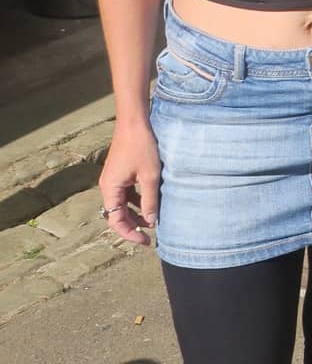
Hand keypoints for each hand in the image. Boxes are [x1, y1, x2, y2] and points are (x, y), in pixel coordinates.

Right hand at [98, 120, 160, 245]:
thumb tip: (151, 222)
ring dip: (135, 214)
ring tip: (152, 221)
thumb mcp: (150, 176)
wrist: (134, 122)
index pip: (115, 220)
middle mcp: (108, 186)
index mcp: (110, 189)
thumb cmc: (142, 147)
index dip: (130, 233)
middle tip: (149, 236)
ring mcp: (113, 179)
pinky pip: (125, 194)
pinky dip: (136, 201)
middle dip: (132, 226)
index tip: (145, 241)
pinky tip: (149, 203)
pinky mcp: (120, 173)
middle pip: (117, 214)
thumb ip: (150, 200)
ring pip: (122, 204)